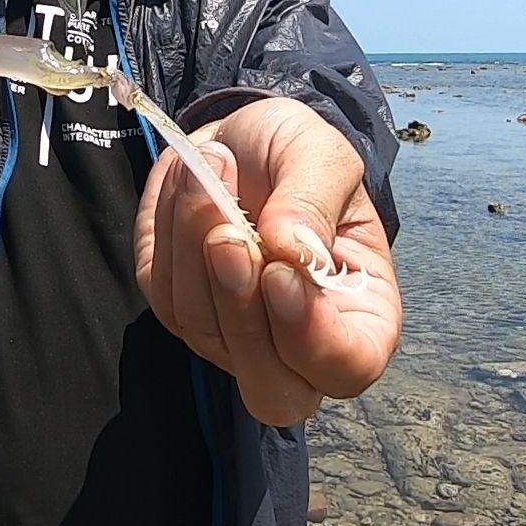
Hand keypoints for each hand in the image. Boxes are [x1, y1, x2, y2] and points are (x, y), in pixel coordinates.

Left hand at [134, 96, 401, 425]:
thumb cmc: (296, 153)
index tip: (280, 273)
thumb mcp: (320, 154)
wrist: (242, 137)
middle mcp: (298, 347)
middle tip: (228, 234)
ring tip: (215, 166)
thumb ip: (312, 202)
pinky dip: (170, 233)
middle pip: (269, 388)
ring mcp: (233, 338)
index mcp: (362, 317)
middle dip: (239, 309)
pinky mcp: (179, 311)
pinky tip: (192, 183)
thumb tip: (291, 250)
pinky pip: (162, 292)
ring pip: (202, 330)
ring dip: (196, 245)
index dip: (311, 336)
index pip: (347, 366)